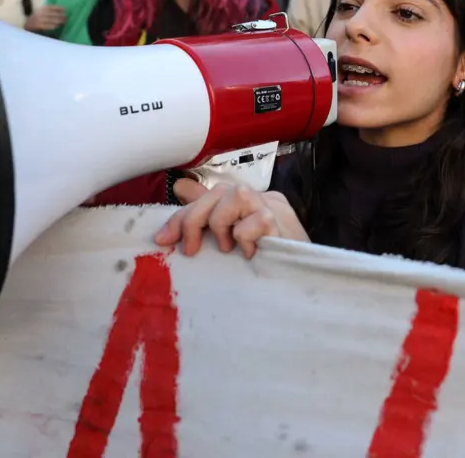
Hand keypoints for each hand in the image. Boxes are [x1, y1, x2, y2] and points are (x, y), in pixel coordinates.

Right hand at [24, 5, 66, 31]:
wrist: (27, 25)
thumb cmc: (37, 18)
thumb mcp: (41, 12)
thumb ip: (49, 11)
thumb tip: (61, 11)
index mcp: (41, 9)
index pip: (50, 7)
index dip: (58, 8)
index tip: (65, 9)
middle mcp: (39, 13)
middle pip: (51, 14)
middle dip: (59, 15)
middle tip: (66, 17)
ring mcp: (38, 19)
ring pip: (50, 19)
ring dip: (58, 21)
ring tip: (64, 22)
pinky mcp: (37, 25)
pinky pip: (46, 26)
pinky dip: (52, 26)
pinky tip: (57, 26)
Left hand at [154, 183, 308, 258]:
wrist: (301, 277)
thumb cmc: (266, 258)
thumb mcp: (232, 238)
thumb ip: (208, 215)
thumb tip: (180, 188)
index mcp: (244, 201)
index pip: (207, 196)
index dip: (182, 216)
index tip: (163, 240)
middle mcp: (258, 198)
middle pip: (218, 191)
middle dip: (194, 219)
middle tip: (190, 250)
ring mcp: (271, 208)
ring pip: (236, 195)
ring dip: (222, 223)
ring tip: (229, 248)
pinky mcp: (280, 224)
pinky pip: (254, 222)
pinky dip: (244, 238)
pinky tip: (250, 253)